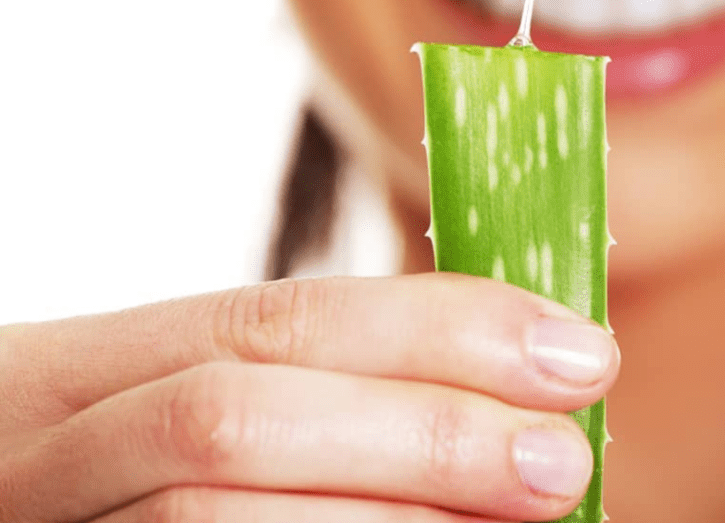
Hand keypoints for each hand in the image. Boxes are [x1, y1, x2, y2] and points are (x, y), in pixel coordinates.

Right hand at [0, 274, 617, 520]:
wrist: (6, 502)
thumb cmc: (123, 473)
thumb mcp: (199, 404)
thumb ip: (331, 393)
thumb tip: (523, 397)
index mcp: (97, 363)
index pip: (283, 316)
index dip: (438, 328)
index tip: (575, 348)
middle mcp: (54, 443)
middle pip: (241, 414)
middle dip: (421, 430)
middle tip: (565, 457)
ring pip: (210, 512)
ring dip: (391, 517)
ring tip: (522, 520)